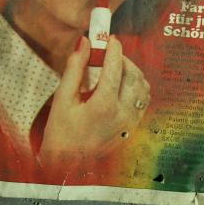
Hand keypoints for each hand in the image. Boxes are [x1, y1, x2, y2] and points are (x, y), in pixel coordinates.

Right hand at [38, 36, 150, 168]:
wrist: (67, 165)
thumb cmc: (60, 132)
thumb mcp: (63, 98)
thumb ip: (75, 68)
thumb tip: (84, 42)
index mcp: (103, 105)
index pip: (115, 67)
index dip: (113, 49)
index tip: (109, 39)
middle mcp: (121, 113)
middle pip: (132, 74)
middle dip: (122, 59)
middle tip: (108, 54)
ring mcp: (129, 122)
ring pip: (142, 87)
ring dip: (131, 72)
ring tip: (114, 69)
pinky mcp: (132, 128)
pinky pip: (143, 101)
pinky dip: (135, 87)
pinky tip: (120, 86)